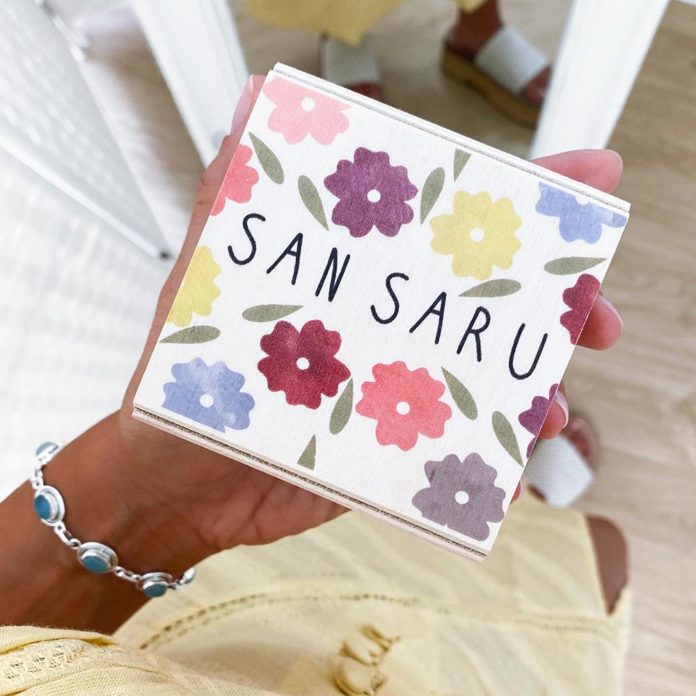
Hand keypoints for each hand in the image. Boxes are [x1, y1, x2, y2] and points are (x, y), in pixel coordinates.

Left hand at [116, 79, 624, 558]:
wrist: (177, 481)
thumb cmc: (189, 373)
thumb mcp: (208, 275)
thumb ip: (233, 194)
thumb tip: (253, 100)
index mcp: (359, 278)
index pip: (443, 229)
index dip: (516, 204)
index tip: (585, 183)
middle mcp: (386, 326)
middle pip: (485, 303)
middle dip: (552, 305)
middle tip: (593, 316)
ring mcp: (395, 388)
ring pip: (485, 376)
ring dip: (533, 386)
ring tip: (549, 405)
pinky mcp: (393, 449)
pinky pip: (457, 450)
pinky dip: (493, 457)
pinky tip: (511, 466)